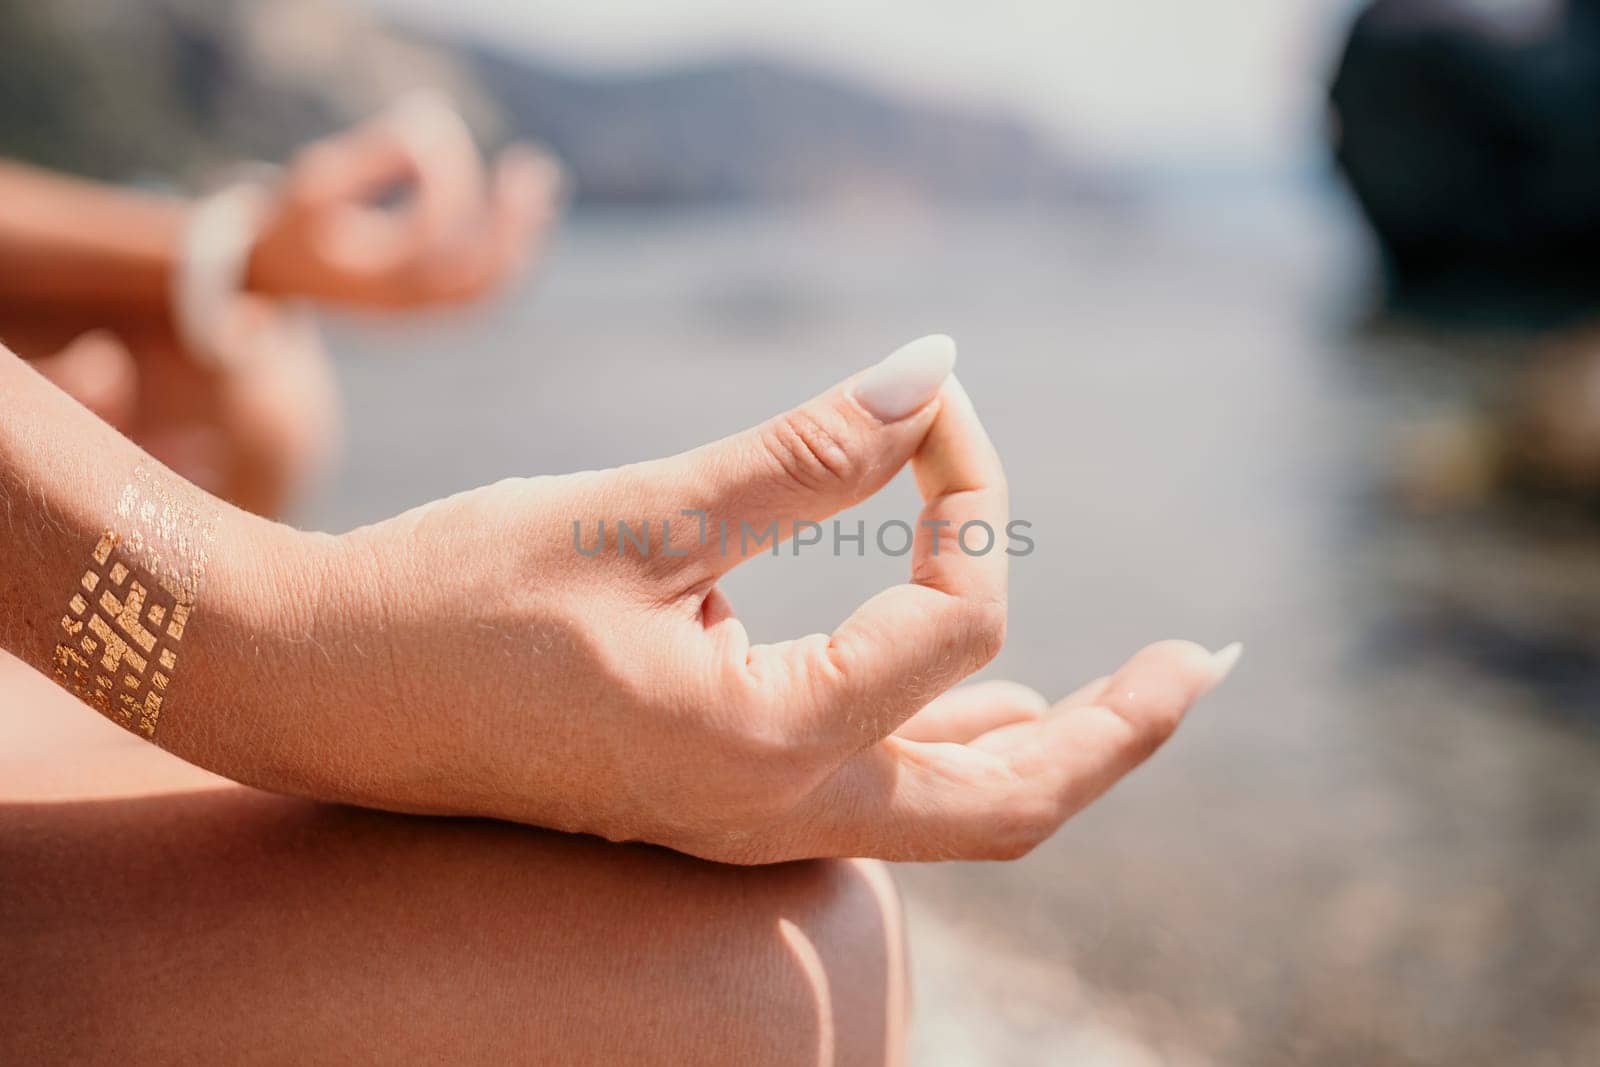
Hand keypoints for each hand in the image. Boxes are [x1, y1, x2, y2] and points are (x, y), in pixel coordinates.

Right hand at [173, 336, 1237, 862]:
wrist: (316, 689)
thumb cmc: (453, 599)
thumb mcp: (636, 516)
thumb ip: (799, 455)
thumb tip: (935, 371)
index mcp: (768, 745)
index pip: (956, 614)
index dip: (972, 486)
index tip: (930, 397)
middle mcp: (778, 813)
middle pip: (1013, 802)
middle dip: (1123, 730)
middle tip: (1207, 665)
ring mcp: (749, 819)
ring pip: (952, 809)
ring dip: (1053, 743)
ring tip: (1144, 689)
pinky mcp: (717, 792)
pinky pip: (875, 790)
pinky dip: (947, 738)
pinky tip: (985, 690)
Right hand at [245, 92, 559, 308]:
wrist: (280, 274)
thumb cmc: (298, 218)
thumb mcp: (318, 178)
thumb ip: (372, 154)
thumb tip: (431, 129)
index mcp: (368, 278)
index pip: (428, 233)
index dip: (443, 180)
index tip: (433, 131)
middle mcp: (401, 306)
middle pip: (473, 276)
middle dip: (508, 222)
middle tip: (533, 167)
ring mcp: (422, 314)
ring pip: (487, 286)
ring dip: (522, 236)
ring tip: (541, 179)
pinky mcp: (434, 309)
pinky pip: (485, 288)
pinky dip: (512, 252)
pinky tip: (530, 210)